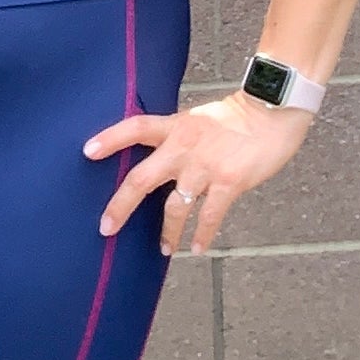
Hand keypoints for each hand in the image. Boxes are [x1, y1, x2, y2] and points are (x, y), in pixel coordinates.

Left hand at [86, 91, 314, 255]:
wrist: (273, 111)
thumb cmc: (239, 116)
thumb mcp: (199, 120)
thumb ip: (179, 138)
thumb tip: (163, 160)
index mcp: (175, 127)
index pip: (135, 128)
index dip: (110, 139)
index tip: (86, 152)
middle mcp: (184, 146)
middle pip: (142, 179)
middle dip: (121, 206)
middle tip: (106, 228)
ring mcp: (205, 166)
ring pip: (174, 207)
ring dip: (166, 232)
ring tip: (165, 248)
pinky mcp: (228, 182)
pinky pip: (209, 216)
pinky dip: (202, 235)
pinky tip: (197, 248)